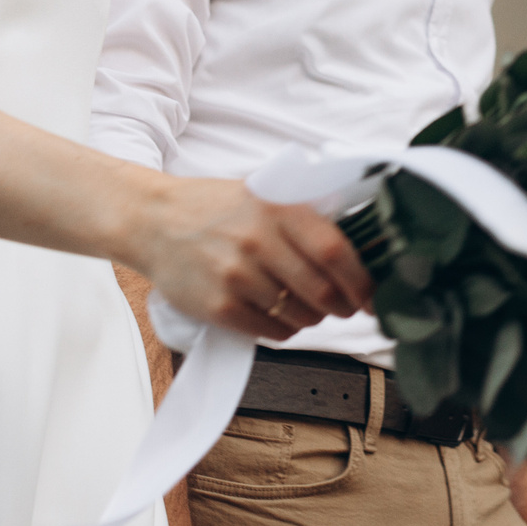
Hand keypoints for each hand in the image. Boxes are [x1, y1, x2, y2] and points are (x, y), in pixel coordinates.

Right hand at [130, 175, 373, 338]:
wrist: (155, 221)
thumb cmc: (217, 209)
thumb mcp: (264, 194)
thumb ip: (306, 217)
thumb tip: (359, 253)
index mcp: (278, 208)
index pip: (336, 252)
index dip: (362, 282)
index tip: (372, 296)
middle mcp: (259, 241)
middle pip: (323, 291)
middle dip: (342, 307)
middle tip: (344, 307)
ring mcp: (237, 276)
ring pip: (299, 316)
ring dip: (312, 319)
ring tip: (305, 307)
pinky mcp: (219, 306)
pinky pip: (270, 331)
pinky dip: (284, 330)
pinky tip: (278, 314)